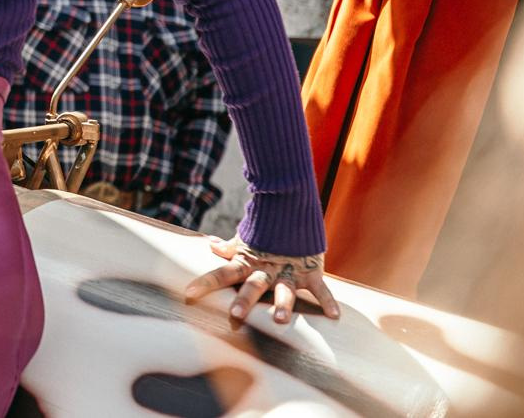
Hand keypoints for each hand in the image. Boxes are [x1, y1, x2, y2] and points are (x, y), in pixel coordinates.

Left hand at [183, 238, 338, 329]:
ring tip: (280, 319)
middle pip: (253, 285)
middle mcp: (267, 268)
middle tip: (236, 313)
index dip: (206, 283)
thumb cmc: (266, 226)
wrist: (292, 204)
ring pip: (285, 289)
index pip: (222, 273)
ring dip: (283, 304)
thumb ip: (230, 247)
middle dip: (245, 299)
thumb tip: (210, 246)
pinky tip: (335, 316)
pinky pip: (320, 289)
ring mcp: (289, 270)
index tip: (189, 295)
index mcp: (248, 261)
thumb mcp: (246, 237)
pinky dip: (328, 301)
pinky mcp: (310, 270)